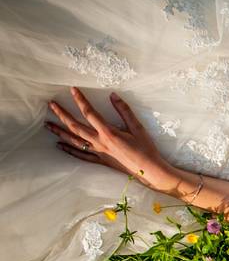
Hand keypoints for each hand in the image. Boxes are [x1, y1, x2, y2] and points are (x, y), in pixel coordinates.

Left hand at [45, 87, 177, 191]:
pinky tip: (59, 145)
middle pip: (75, 126)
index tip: (73, 90)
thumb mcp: (138, 127)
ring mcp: (98, 152)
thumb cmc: (146, 149)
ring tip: (48, 124)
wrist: (149, 170)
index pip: (90, 113)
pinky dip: (68, 149)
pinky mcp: (100, 160)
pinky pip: (80, 155)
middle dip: (62, 114)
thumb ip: (124, 111)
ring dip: (59, 131)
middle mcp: (99, 142)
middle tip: (51, 105)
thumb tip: (113, 95)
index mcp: (108, 132)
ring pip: (74, 140)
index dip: (80, 100)